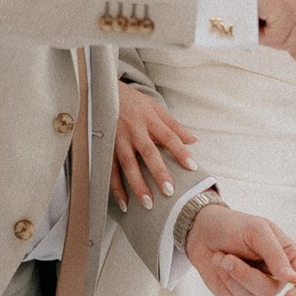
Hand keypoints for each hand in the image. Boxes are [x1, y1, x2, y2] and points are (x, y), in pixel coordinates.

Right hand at [111, 84, 197, 210]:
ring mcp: (117, 139)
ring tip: (147, 203)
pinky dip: (115, 186)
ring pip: (127, 164)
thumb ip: (173, 125)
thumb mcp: (154, 107)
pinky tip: (123, 202)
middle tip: (168, 191)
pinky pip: (109, 169)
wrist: (101, 91)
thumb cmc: (132, 101)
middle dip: (158, 172)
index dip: (180, 151)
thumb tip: (194, 140)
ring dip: (136, 184)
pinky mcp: (104, 147)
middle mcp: (133, 129)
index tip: (192, 167)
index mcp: (149, 118)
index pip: (168, 136)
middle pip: (148, 152)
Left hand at [184, 205, 295, 295]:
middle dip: (246, 275)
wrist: (202, 231)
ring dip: (232, 277)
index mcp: (288, 256)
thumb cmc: (234, 226)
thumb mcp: (257, 231)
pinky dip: (224, 286)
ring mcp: (256, 288)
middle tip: (229, 257)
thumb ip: (276, 254)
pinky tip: (220, 269)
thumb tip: (293, 278)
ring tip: (223, 258)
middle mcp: (275, 275)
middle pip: (271, 291)